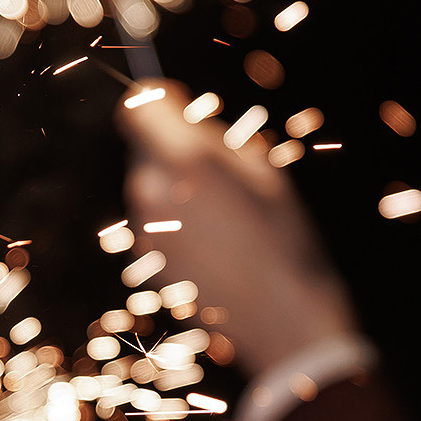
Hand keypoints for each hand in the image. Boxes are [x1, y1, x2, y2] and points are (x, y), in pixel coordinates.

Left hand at [117, 83, 358, 375]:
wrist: (281, 316)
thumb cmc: (282, 236)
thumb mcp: (262, 169)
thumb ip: (213, 138)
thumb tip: (182, 121)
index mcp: (182, 160)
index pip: (138, 107)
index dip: (158, 104)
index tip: (178, 110)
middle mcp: (152, 192)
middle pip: (145, 149)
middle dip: (174, 151)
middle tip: (221, 174)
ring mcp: (144, 231)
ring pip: (150, 187)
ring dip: (176, 189)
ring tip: (226, 217)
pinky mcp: (147, 261)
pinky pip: (155, 224)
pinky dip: (177, 224)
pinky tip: (216, 246)